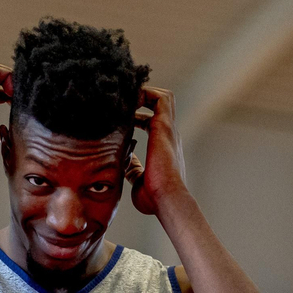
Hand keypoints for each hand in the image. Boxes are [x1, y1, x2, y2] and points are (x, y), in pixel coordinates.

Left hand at [128, 86, 186, 215]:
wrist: (167, 199)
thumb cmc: (154, 197)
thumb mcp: (138, 180)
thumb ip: (133, 168)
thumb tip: (125, 160)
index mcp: (164, 147)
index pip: (154, 124)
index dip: (139, 117)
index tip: (122, 118)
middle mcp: (170, 135)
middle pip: (162, 105)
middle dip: (144, 98)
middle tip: (124, 103)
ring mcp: (169, 130)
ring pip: (164, 97)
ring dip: (145, 93)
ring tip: (125, 97)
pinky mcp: (164, 126)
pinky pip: (159, 98)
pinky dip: (145, 93)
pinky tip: (127, 100)